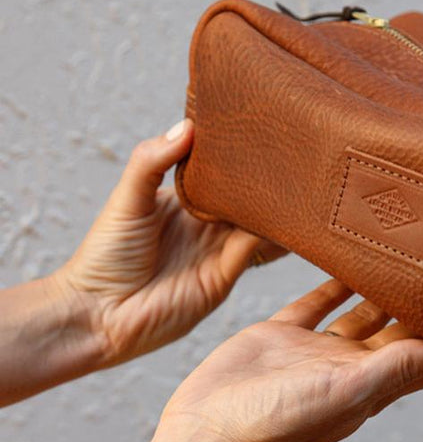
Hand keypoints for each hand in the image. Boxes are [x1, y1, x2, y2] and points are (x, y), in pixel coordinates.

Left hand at [55, 119, 285, 366]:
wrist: (100, 316)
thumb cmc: (104, 256)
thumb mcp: (126, 199)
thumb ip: (152, 161)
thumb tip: (187, 125)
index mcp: (185, 199)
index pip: (220, 170)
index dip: (238, 153)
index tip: (261, 129)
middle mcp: (207, 222)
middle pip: (246, 196)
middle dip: (267, 179)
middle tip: (294, 154)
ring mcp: (219, 248)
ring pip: (259, 221)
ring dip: (278, 208)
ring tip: (302, 184)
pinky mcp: (227, 274)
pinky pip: (258, 250)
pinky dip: (275, 235)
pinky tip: (290, 218)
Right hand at [158, 278, 422, 441]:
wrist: (211, 431)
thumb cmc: (281, 424)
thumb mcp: (349, 390)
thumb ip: (398, 368)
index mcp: (369, 383)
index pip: (417, 353)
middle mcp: (346, 366)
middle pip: (390, 328)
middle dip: (411, 302)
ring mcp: (313, 349)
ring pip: (354, 311)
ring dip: (373, 288)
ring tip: (394, 256)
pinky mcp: (280, 334)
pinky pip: (313, 304)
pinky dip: (329, 284)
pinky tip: (342, 261)